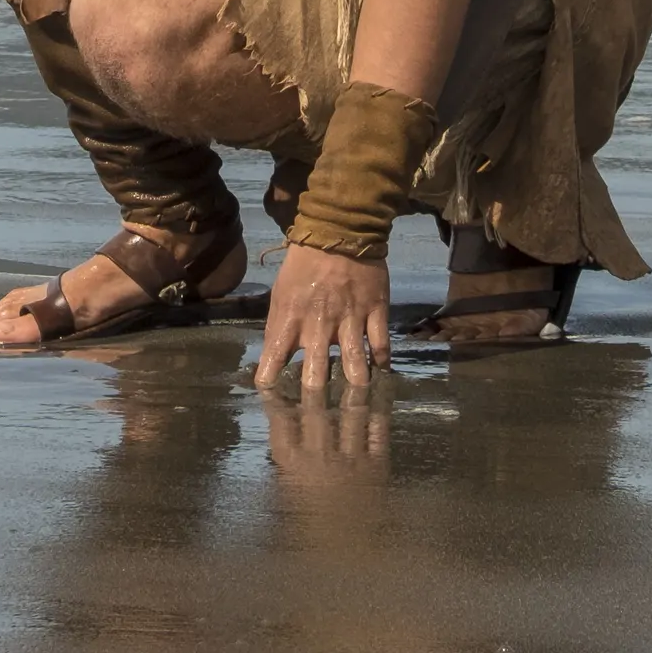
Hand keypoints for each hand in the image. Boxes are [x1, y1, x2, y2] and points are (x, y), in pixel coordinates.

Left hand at [254, 241, 390, 392]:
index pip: (272, 364)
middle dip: (316, 403)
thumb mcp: (279, 296)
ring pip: (354, 367)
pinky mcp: (375, 311)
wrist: (338, 231)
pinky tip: (380, 375)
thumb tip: (270, 362)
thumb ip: (277, 330)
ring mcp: (349, 319)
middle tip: (320, 421)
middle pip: (316, 378)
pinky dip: (381, 364)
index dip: (271, 388)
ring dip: (355, 390)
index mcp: (288, 320)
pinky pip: (380, 346)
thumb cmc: (302, 266)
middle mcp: (317, 325)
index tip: (274, 404)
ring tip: (357, 406)